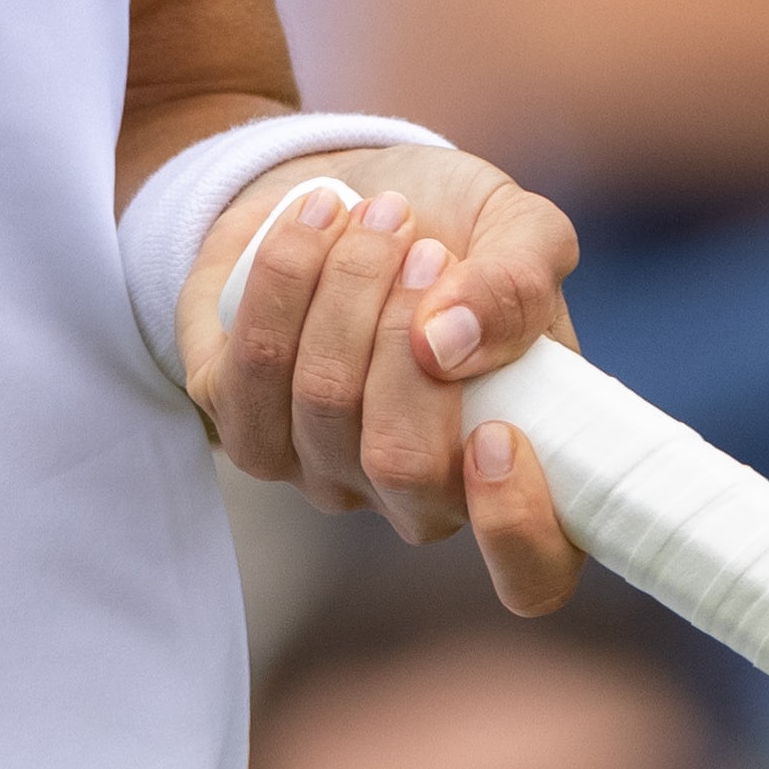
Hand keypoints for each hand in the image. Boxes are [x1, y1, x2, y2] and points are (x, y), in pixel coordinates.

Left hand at [175, 141, 581, 612]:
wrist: (350, 193)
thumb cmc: (458, 229)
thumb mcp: (518, 231)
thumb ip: (520, 282)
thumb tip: (451, 341)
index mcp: (506, 475)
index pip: (531, 575)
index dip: (516, 528)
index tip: (501, 434)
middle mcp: (411, 495)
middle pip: (401, 463)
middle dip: (406, 336)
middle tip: (427, 246)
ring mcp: (320, 471)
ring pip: (324, 402)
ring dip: (349, 286)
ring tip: (383, 215)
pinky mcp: (237, 423)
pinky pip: (251, 365)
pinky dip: (287, 276)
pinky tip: (318, 219)